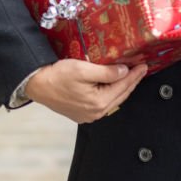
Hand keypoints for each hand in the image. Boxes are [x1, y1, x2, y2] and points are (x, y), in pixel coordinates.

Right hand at [26, 59, 147, 123]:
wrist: (37, 84)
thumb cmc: (57, 76)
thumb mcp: (83, 69)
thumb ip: (106, 72)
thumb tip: (124, 72)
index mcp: (98, 103)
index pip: (123, 86)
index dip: (135, 75)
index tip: (143, 65)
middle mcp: (95, 112)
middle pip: (120, 95)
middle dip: (131, 81)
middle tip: (140, 69)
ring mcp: (88, 115)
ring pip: (112, 100)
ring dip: (122, 87)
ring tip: (130, 75)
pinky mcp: (81, 112)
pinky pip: (103, 103)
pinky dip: (111, 92)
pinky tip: (113, 84)